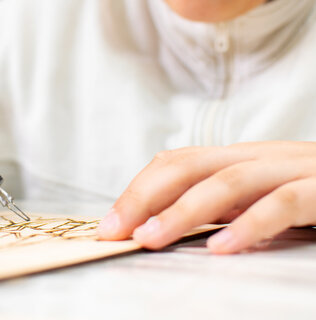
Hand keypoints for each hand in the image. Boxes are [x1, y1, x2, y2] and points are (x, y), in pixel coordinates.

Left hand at [98, 142, 315, 253]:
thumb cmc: (315, 194)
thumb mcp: (260, 196)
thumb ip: (222, 205)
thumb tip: (165, 224)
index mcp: (240, 159)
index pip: (176, 162)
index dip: (138, 189)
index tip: (111, 223)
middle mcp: (260, 157)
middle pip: (189, 165)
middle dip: (144, 197)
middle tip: (114, 231)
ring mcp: (294, 169)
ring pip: (229, 182)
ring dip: (183, 212)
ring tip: (151, 238)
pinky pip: (285, 202)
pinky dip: (251, 224)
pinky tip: (222, 249)